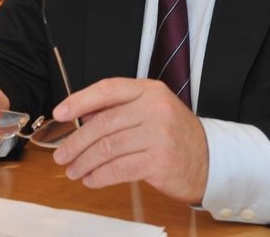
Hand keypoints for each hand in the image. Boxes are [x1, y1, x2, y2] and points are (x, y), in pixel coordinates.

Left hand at [51, 77, 208, 202]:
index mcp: (149, 91)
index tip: (60, 113)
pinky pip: (119, 168)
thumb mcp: (151, 111)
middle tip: (62, 154)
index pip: (107, 89)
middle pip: (103, 123)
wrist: (209, 159)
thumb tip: (82, 115)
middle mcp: (154, 108)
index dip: (80, 100)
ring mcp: (158, 134)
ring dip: (84, 162)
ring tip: (74, 170)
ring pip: (108, 147)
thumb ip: (119, 109)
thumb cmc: (174, 135)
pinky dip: (100, 176)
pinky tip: (92, 179)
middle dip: (76, 142)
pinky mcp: (159, 160)